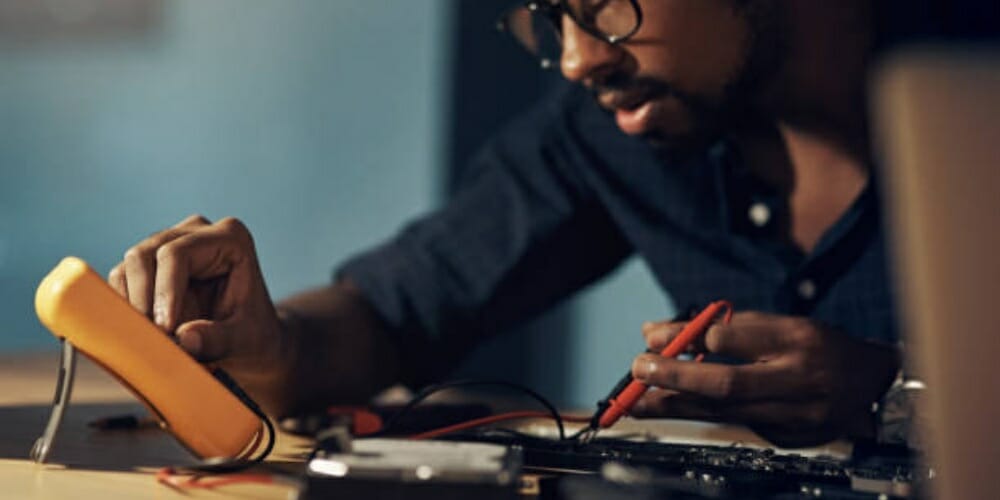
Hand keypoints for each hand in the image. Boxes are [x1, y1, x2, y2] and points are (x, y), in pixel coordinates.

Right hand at [108, 215, 293, 412]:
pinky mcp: (151, 264)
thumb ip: (218, 340)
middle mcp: (197, 231)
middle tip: (152, 338)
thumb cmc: (251, 335)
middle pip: (145, 255)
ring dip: (132, 305)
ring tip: (151, 338)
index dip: (164, 292)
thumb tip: (185, 339)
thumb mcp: (243, 341)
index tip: (164, 330)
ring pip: (128, 267)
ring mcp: (170, 242)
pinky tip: (143, 331)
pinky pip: (122, 281)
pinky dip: (126, 308)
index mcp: (230, 238)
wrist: (249, 339)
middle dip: (143, 299)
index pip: (177, 255)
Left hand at [630, 311, 898, 446]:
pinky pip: (740, 424)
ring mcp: (796, 415)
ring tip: (637, 401)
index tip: (652, 338)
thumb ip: (721, 326)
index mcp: (796, 338)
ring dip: (676, 406)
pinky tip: (679, 409)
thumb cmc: (814, 346)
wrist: (871, 384)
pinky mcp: (791, 438)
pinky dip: (707, 415)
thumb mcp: (776, 324)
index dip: (689, 338)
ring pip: (726, 412)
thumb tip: (656, 332)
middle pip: (729, 383)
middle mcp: (798, 378)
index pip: (735, 337)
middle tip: (638, 370)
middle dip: (676, 378)